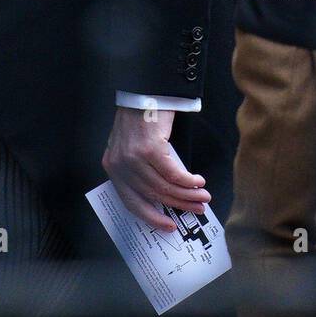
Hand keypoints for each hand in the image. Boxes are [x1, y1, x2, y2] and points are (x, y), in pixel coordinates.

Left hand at [102, 106, 209, 231]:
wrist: (144, 91)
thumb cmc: (140, 116)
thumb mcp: (132, 146)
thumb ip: (141, 170)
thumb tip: (166, 196)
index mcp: (112, 166)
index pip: (130, 202)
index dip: (151, 217)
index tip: (168, 226)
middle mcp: (120, 165)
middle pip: (152, 195)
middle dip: (178, 205)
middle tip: (197, 208)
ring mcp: (134, 158)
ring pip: (164, 186)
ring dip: (188, 194)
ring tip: (203, 196)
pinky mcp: (150, 149)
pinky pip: (173, 174)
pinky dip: (189, 181)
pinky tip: (199, 181)